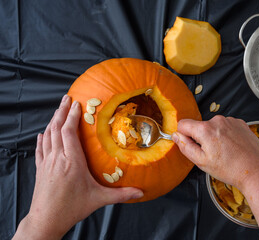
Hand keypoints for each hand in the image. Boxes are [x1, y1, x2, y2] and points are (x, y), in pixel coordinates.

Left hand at [14, 95, 142, 239]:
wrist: (46, 221)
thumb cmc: (71, 209)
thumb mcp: (98, 200)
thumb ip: (120, 195)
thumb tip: (140, 193)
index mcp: (72, 161)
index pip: (69, 132)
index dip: (72, 116)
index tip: (76, 104)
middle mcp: (57, 158)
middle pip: (56, 128)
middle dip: (61, 111)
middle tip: (66, 98)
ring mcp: (46, 163)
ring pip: (47, 136)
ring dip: (52, 121)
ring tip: (57, 110)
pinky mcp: (40, 170)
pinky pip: (39, 150)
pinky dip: (41, 139)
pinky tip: (42, 134)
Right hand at [172, 115, 258, 191]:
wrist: (255, 171)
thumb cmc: (229, 169)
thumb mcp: (201, 162)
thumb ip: (185, 146)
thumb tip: (176, 135)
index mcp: (205, 129)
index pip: (183, 124)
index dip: (183, 135)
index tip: (191, 145)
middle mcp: (218, 120)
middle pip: (199, 126)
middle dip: (202, 138)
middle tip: (212, 154)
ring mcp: (231, 120)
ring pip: (213, 126)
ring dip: (215, 136)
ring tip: (225, 152)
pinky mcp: (240, 123)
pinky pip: (226, 126)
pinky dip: (227, 135)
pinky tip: (233, 147)